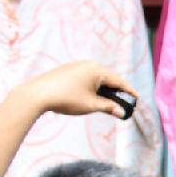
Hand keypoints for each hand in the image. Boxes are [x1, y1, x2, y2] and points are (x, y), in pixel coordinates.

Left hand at [12, 60, 137, 118]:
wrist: (37, 94)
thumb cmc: (67, 98)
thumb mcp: (91, 105)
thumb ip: (109, 107)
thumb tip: (122, 112)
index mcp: (97, 70)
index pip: (119, 81)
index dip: (129, 91)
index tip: (137, 99)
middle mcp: (89, 64)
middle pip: (109, 78)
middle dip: (117, 91)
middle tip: (125, 103)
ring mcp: (78, 66)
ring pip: (98, 78)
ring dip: (106, 90)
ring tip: (110, 102)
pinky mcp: (69, 70)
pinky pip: (88, 78)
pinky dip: (95, 87)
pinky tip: (94, 97)